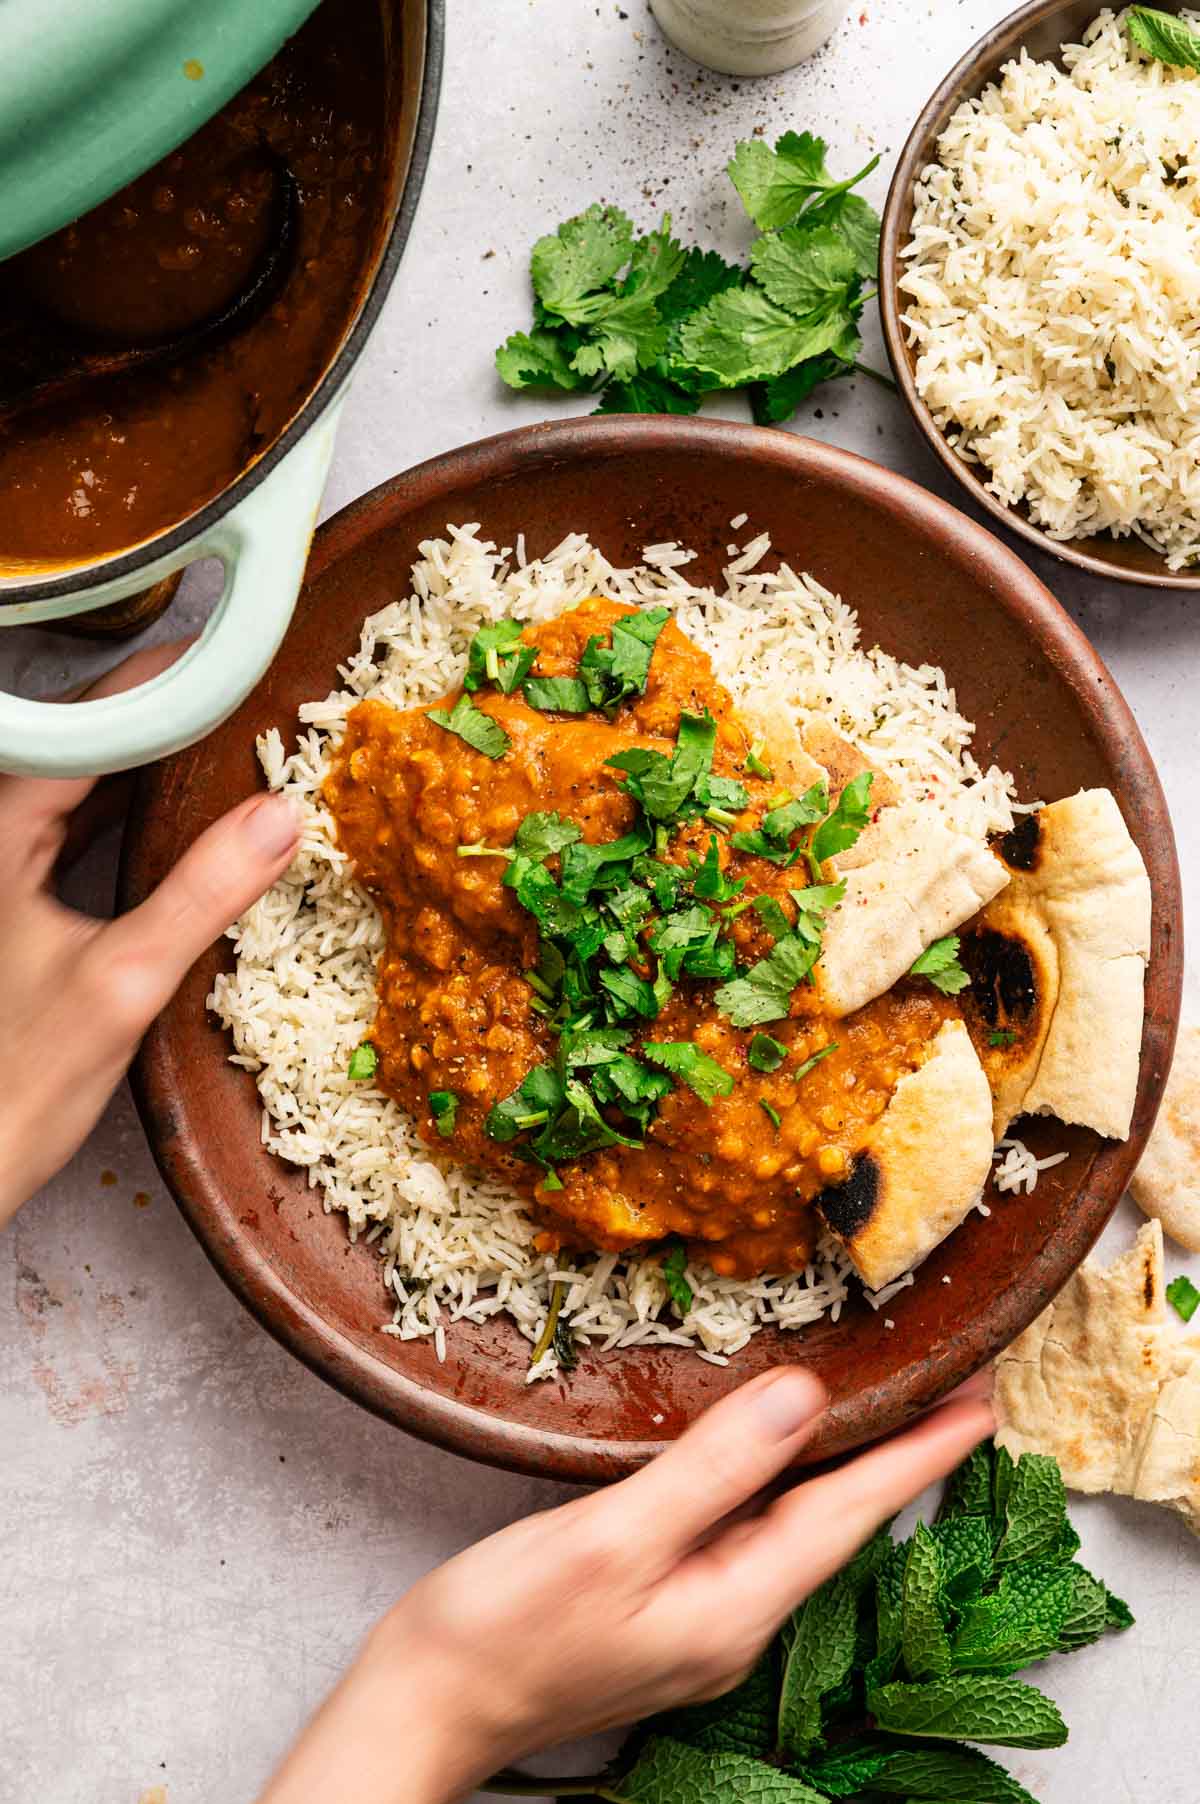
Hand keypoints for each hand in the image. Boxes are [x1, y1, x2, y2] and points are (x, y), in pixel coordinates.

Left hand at [0, 644, 298, 1224]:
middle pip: (88, 734)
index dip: (167, 676)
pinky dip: (140, 803)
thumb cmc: (17, 1080)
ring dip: (157, 753)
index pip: (92, 716)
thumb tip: (282, 816)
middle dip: (168, 705)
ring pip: (88, 776)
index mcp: (3, 828)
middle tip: (249, 683)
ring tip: (234, 731)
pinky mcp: (24, 898)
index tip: (237, 652)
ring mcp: (8, 863)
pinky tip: (189, 810)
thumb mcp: (124, 982)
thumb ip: (201, 894)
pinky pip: (87, 821)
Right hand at [259, 1368, 992, 1803]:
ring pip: (790, 1523)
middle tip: (948, 1383)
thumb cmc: (504, 1631)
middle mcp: (733, 1616)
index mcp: (735, 1606)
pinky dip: (774, 1476)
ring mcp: (697, 1615)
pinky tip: (769, 1451)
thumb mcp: (612, 1541)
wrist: (424, 1707)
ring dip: (840, 1463)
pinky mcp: (658, 1601)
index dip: (921, 1454)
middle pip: (836, 1521)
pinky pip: (743, 1527)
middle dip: (896, 1452)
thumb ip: (712, 1470)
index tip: (984, 1397)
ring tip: (884, 1405)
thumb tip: (805, 1398)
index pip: (852, 1514)